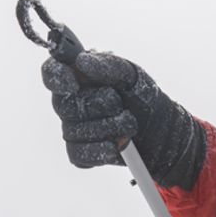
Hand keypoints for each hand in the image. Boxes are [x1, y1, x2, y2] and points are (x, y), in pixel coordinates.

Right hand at [42, 49, 203, 184]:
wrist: (163, 134)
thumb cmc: (144, 100)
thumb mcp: (133, 75)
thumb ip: (108, 65)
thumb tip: (81, 62)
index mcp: (78, 78)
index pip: (52, 72)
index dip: (57, 77)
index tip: (73, 83)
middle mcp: (71, 103)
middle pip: (65, 106)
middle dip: (101, 105)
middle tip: (121, 104)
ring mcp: (73, 129)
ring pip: (75, 131)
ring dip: (110, 128)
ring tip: (129, 124)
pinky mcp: (81, 154)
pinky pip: (80, 154)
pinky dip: (103, 150)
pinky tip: (117, 145)